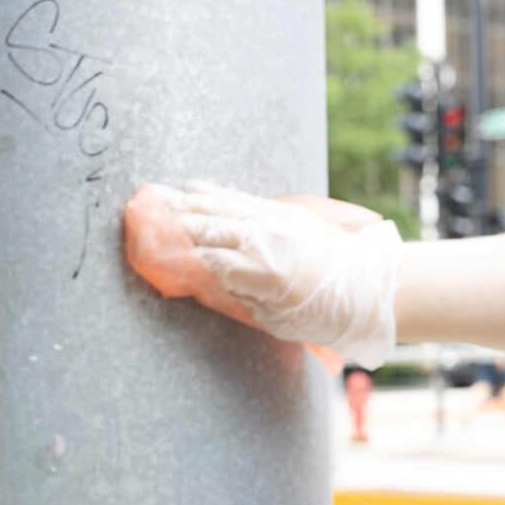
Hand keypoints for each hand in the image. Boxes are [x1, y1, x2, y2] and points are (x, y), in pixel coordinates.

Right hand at [141, 181, 402, 367]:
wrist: (365, 286)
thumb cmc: (318, 313)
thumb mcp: (272, 316)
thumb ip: (235, 292)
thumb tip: (201, 275)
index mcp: (259, 270)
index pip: (204, 257)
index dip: (173, 251)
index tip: (147, 247)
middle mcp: (263, 239)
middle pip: (207, 226)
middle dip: (171, 220)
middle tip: (139, 213)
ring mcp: (273, 220)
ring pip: (221, 206)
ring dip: (187, 201)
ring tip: (158, 196)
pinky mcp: (283, 211)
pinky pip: (241, 197)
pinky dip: (216, 192)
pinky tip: (196, 188)